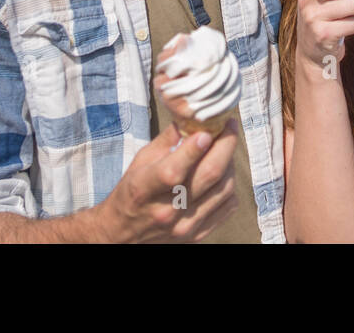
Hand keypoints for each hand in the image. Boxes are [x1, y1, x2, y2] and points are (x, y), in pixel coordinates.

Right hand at [96, 117, 239, 242]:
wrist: (122, 235)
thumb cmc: (131, 191)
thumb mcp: (140, 162)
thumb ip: (167, 140)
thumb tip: (192, 117)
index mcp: (145, 189)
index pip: (174, 169)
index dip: (195, 147)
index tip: (209, 128)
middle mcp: (166, 211)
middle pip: (209, 175)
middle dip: (226, 144)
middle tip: (231, 126)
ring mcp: (184, 226)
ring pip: (224, 188)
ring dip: (230, 163)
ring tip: (225, 149)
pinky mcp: (197, 235)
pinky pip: (227, 206)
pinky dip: (230, 185)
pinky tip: (223, 173)